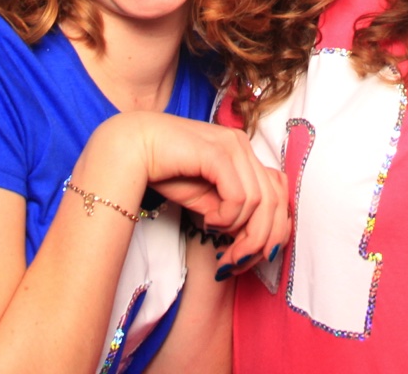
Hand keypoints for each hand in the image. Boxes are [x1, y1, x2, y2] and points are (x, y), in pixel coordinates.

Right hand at [89, 113, 288, 272]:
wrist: (130, 148)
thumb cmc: (165, 171)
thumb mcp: (207, 198)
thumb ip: (232, 212)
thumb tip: (254, 240)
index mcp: (244, 154)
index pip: (278, 195)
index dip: (272, 231)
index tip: (246, 257)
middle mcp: (243, 146)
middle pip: (275, 202)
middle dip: (260, 241)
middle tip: (234, 262)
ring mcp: (232, 145)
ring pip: (260, 202)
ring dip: (240, 232)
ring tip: (214, 236)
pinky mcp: (217, 151)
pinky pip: (239, 196)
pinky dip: (228, 217)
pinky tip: (208, 220)